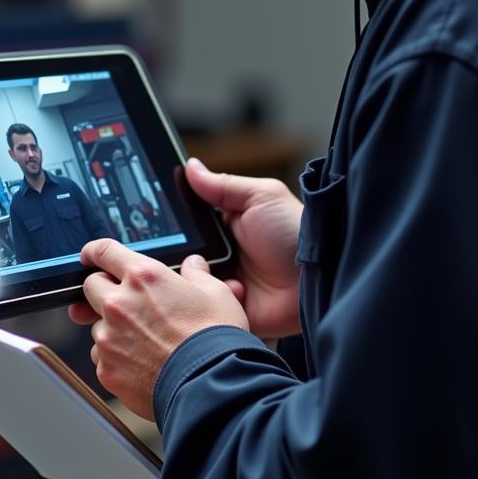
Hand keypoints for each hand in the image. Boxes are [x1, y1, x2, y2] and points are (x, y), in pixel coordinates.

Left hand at [69, 239, 248, 419]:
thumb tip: (194, 265)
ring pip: (98, 325)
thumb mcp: (215, 293)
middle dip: (103, 289)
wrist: (210, 385)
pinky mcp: (107, 369)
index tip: (90, 256)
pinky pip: (103, 357)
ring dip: (113, 327)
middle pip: (91, 286)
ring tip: (145, 340)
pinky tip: (142, 362)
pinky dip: (116, 357)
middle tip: (124, 301)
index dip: (94, 251)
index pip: (104, 252)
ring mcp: (109, 338)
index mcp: (143, 277)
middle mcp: (119, 304)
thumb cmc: (214, 339)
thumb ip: (197, 274)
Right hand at [185, 157, 302, 338]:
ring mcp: (224, 286)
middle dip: (181, 255)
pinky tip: (237, 289)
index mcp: (223, 228)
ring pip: (189, 284)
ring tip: (213, 270)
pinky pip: (207, 310)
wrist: (320, 275)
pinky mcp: (231, 312)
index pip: (185, 227)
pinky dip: (214, 301)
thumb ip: (222, 185)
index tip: (157, 224)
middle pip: (181, 256)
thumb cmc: (294, 230)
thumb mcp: (260, 197)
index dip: (171, 227)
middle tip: (190, 251)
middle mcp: (219, 257)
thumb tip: (190, 166)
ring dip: (196, 278)